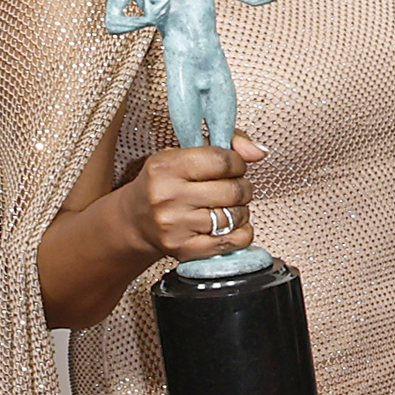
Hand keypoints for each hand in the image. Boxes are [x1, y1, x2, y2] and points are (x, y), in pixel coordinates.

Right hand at [122, 136, 265, 262]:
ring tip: (228, 205)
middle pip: (233, 190)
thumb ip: (225, 144)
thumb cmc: (164, 184)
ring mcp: (176, 226)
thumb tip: (258, 152)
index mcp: (165, 167)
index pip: (222, 161)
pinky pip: (234, 241)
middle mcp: (168, 196)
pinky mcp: (185, 250)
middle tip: (234, 187)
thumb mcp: (183, 154)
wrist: (135, 220)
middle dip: (242, 187)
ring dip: (241, 209)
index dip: (238, 163)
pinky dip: (241, 231)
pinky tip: (230, 225)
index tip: (235, 166)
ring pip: (235, 216)